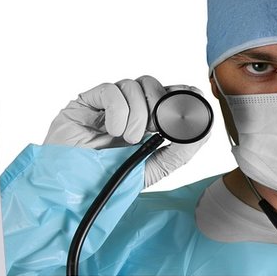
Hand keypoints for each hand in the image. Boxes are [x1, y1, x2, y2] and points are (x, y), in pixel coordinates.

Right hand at [45, 76, 208, 186]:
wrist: (72, 191)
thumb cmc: (107, 181)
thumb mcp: (152, 169)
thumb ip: (179, 151)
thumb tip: (204, 127)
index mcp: (145, 121)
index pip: (167, 94)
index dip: (181, 94)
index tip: (192, 102)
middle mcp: (126, 109)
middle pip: (152, 85)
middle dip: (160, 105)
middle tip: (156, 129)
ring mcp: (105, 104)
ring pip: (133, 85)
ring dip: (139, 113)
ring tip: (129, 139)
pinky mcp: (85, 103)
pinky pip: (110, 90)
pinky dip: (118, 110)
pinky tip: (113, 131)